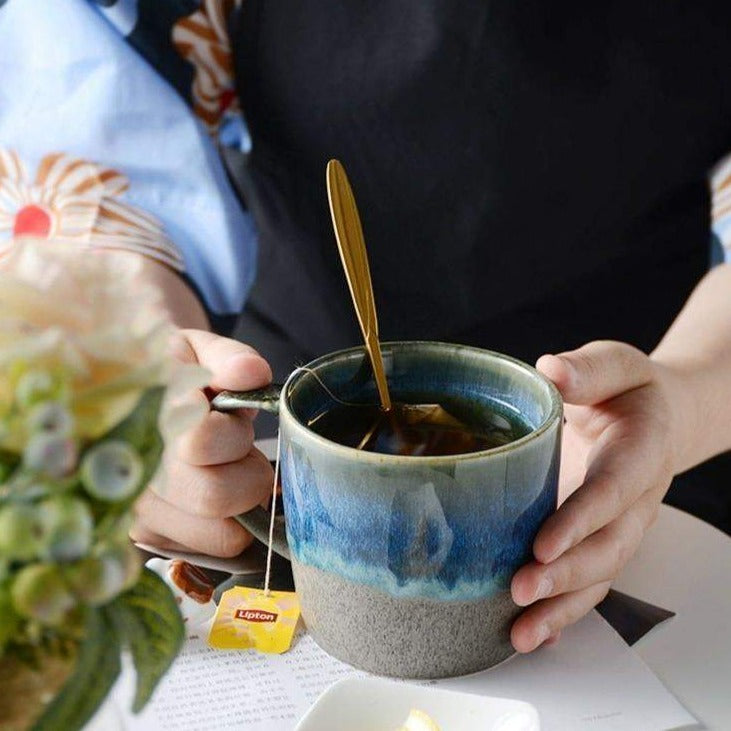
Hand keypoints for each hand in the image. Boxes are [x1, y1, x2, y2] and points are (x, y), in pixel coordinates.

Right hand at [130, 330, 274, 556]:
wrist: (136, 387)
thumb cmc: (178, 370)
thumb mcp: (199, 348)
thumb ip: (228, 357)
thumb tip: (250, 374)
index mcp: (144, 416)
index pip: (200, 441)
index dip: (232, 434)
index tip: (230, 416)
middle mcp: (133, 470)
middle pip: (215, 495)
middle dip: (246, 472)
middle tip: (238, 449)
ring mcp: (138, 510)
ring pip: (221, 532)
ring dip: (240, 502)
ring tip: (224, 469)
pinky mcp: (150, 537)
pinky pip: (215, 547)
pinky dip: (229, 523)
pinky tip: (211, 491)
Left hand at [510, 340, 682, 650]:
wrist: (662, 419)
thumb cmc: (631, 391)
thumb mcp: (616, 365)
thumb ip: (590, 370)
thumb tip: (552, 369)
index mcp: (639, 453)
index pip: (611, 491)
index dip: (580, 520)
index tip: (542, 544)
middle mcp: (633, 501)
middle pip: (608, 548)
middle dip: (566, 576)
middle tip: (520, 590)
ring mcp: (618, 527)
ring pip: (599, 577)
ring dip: (561, 608)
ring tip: (520, 634)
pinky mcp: (599, 540)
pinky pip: (587, 582)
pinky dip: (563, 612)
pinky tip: (533, 635)